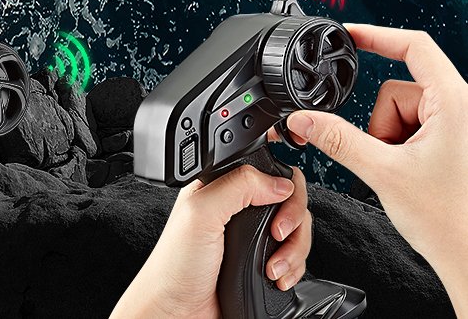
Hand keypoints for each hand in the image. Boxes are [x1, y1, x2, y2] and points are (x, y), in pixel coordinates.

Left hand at [110, 163, 309, 318]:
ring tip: (273, 267)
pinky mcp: (265, 263)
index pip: (269, 169)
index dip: (283, 183)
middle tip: (277, 236)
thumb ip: (238, 185)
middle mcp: (242, 209)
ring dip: (294, 250)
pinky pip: (296, 258)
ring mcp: (256, 237)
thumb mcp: (201, 211)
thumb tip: (280, 182)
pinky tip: (277, 277)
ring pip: (298, 230)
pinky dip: (294, 268)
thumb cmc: (176, 264)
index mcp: (225, 186)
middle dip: (294, 221)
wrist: (179, 313)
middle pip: (291, 200)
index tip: (279, 206)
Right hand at [286, 24, 467, 316]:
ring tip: (408, 173)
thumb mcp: (383, 173)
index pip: (413, 45)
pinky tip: (415, 176)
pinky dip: (403, 148)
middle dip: (384, 126)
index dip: (377, 35)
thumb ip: (338, 140)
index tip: (349, 34)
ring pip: (401, 112)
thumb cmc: (449, 222)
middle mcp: (460, 105)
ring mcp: (457, 123)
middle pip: (397, 90)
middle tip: (394, 161)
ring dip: (392, 140)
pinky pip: (412, 128)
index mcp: (454, 101)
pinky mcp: (453, 140)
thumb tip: (304, 118)